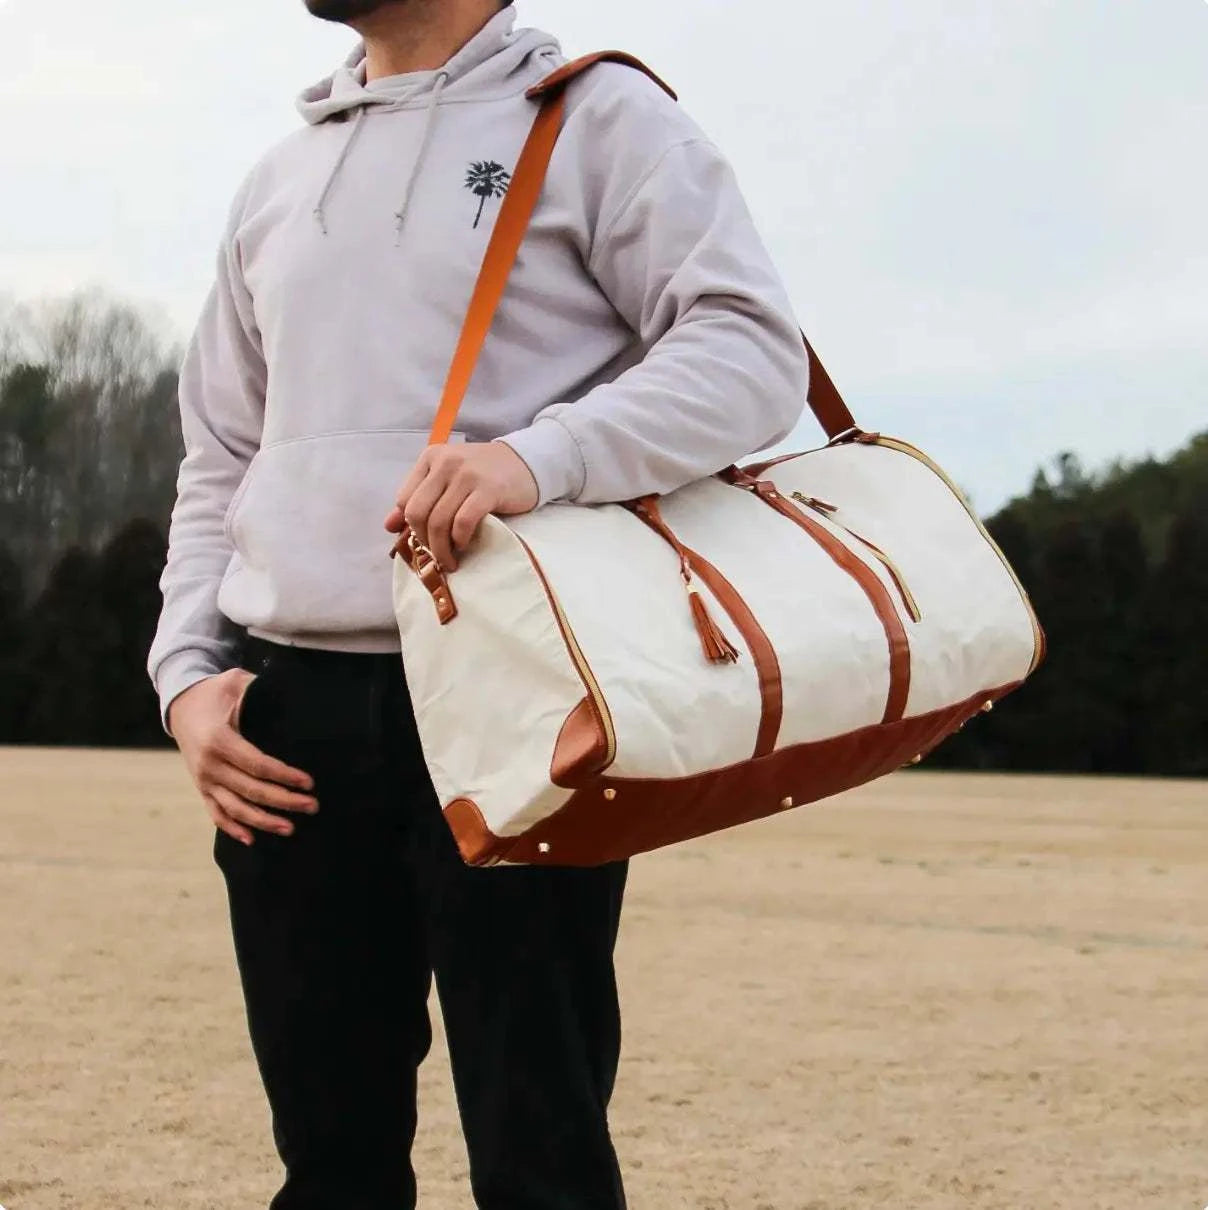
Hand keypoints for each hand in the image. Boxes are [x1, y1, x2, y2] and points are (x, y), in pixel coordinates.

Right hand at [169, 670, 317, 845]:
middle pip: (251, 791)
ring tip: (291, 828)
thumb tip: (293, 699)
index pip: (257, 764)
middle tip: (313, 805)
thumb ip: (261, 691)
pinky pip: (216, 814)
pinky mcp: (201, 788)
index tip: (309, 782)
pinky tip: (253, 839)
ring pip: (235, 809)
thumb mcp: (236, 683)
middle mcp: (208, 765)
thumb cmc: (215, 692)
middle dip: (284, 801)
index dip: (284, 776)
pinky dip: (233, 828)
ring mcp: (203, 780)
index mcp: (219, 740)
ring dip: (264, 821)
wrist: (180, 704)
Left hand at [385, 441, 538, 571]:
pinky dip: (460, 539)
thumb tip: (388, 526)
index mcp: (430, 457)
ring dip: (441, 548)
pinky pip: (463, 522)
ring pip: (438, 521)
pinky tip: (464, 545)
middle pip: (417, 512)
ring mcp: (467, 474)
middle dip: (424, 541)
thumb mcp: (448, 480)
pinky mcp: (488, 489)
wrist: (527, 462)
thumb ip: (419, 498)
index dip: (410, 527)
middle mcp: (445, 462)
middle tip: (436, 557)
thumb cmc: (485, 475)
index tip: (423, 543)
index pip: (404, 500)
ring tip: (450, 560)